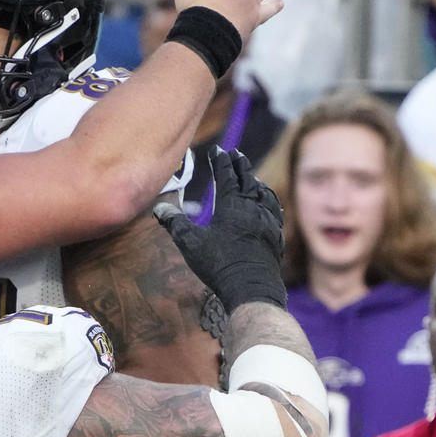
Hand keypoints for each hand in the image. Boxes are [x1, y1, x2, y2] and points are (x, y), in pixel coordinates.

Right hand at [154, 148, 286, 311]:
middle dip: (239, 165)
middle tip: (235, 153)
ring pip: (263, 193)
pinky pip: (273, 211)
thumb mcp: (190, 242)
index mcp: (231, 205)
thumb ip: (175, 222)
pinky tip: (268, 205)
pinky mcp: (275, 236)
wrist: (251, 287)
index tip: (217, 150)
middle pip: (247, 179)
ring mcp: (267, 221)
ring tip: (251, 176)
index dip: (220, 161)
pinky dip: (268, 201)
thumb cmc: (219, 264)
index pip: (225, 176)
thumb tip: (159, 208)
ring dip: (255, 181)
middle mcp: (252, 208)